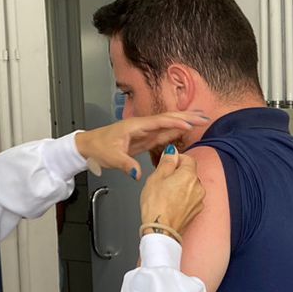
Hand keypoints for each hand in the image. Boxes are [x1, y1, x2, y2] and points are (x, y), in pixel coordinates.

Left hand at [76, 112, 208, 179]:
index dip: (175, 123)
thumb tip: (137, 174)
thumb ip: (126, 164)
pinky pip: (164, 134)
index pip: (159, 122)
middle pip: (168, 119)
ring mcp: (145, 132)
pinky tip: (186, 130)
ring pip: (169, 124)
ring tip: (200, 120)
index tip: (189, 126)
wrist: (89, 145)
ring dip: (185, 122)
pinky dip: (177, 131)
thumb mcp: (111, 157)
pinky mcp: (146, 139)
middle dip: (187, 117)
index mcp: (135, 126)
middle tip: (204, 117)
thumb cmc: (98, 147)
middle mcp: (142, 126)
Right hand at [140, 150, 204, 236]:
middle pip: (190, 173)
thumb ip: (167, 162)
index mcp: (190, 175)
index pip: (188, 159)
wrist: (161, 231)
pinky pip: (190, 199)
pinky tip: (171, 204)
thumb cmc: (156, 206)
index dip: (176, 159)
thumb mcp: (156, 177)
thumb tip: (172, 153)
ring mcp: (199, 200)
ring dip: (180, 187)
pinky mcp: (196, 211)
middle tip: (162, 181)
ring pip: (190, 186)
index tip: (167, 163)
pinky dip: (183, 199)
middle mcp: (198, 187)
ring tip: (165, 194)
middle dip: (178, 174)